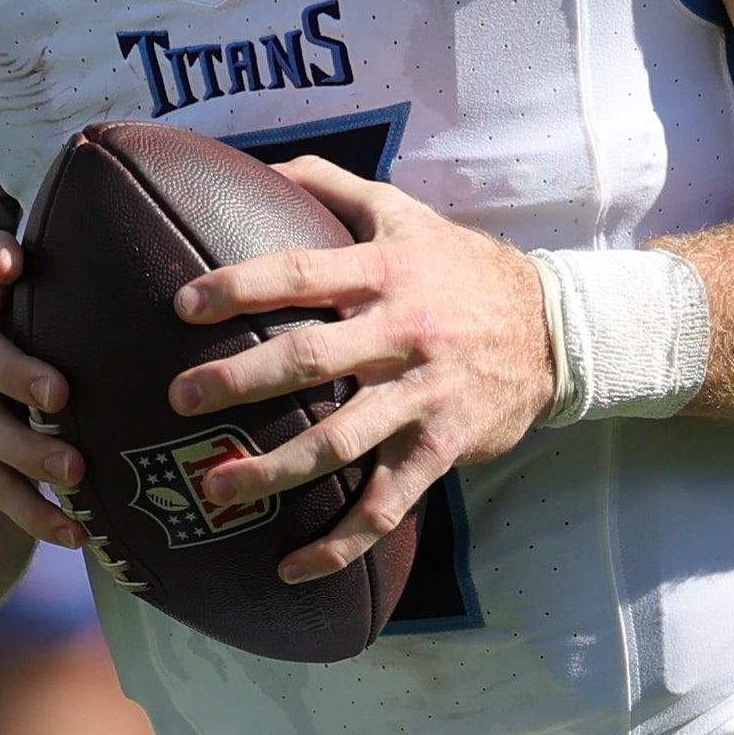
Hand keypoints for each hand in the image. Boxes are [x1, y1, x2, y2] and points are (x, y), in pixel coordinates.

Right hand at [0, 230, 90, 549]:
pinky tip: (74, 534)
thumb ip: (72, 271)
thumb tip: (182, 254)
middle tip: (60, 395)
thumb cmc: (11, 326)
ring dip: (26, 453)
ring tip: (74, 472)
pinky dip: (32, 513)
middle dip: (16, 374)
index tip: (13, 262)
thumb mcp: (23, 291)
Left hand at [168, 155, 554, 581]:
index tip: (184, 305)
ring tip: (216, 490)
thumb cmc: (459, 266)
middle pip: (311, 358)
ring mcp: (422, 396)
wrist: (554, 328)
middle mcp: (401, 333)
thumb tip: (258, 165)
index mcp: (385, 272)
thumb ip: (331, 185)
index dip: (242, 286)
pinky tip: (291, 568)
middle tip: (178, 400)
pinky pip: (387, 504)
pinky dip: (341, 542)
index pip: (302, 273)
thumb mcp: (403, 212)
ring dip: (275, 471)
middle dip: (239, 381)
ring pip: (341, 441)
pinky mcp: (441, 447)